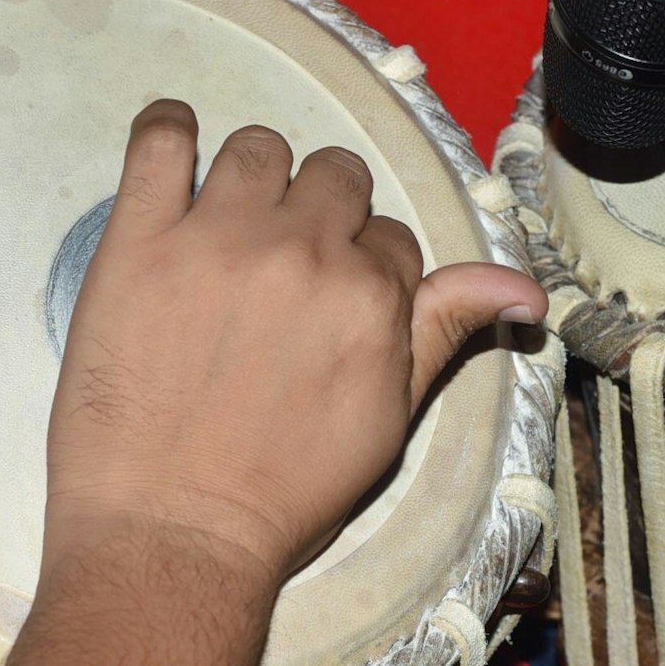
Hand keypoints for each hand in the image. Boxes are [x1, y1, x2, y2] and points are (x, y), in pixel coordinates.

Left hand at [44, 99, 545, 591]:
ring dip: (250, 179)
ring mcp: (216, 239)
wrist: (173, 534)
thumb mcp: (387, 419)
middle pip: (332, 176)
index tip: (330, 304)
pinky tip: (170, 151)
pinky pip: (157, 138)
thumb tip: (526, 288)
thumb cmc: (280, 494)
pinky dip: (165, 131)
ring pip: (256, 148)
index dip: (362, 267)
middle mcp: (303, 252)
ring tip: (226, 228)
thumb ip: (445, 332)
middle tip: (281, 268)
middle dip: (317, 214)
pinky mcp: (138, 241)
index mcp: (371, 295)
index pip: (388, 236)